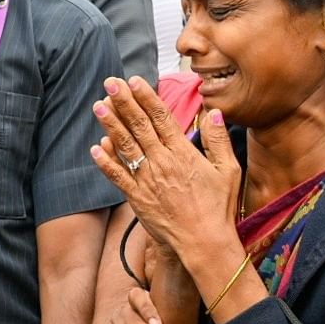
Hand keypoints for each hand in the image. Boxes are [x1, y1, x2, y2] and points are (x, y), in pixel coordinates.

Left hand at [89, 77, 240, 255]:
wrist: (204, 243)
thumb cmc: (219, 207)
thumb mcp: (228, 171)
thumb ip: (219, 141)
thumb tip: (214, 113)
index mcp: (183, 153)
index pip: (161, 118)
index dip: (146, 97)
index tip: (134, 80)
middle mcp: (162, 162)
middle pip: (139, 126)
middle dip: (124, 102)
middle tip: (110, 82)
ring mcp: (147, 180)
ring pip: (125, 147)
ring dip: (111, 125)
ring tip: (98, 106)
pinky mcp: (137, 198)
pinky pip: (118, 177)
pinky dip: (106, 162)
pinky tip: (95, 148)